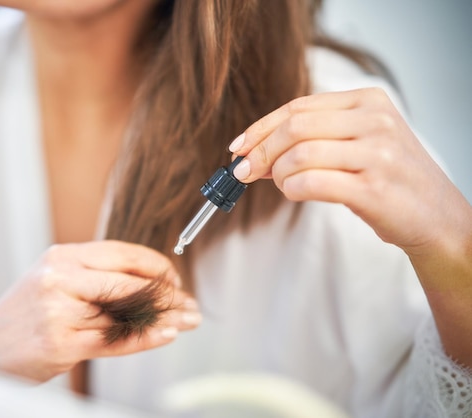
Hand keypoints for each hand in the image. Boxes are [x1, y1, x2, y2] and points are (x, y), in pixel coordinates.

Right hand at [0, 241, 200, 381]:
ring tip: (188, 320)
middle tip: (190, 305)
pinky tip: (166, 334)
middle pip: (129, 281)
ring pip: (126, 311)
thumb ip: (96, 280)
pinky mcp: (62, 343)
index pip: (122, 253)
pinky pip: (114, 339)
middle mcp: (60, 278)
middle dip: (168, 293)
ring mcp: (60, 310)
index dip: (156, 266)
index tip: (175, 279)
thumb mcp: (55, 283)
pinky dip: (144, 338)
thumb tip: (149, 284)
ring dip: (164, 317)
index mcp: (62, 257)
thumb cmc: (23, 317)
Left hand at [229, 87, 470, 258]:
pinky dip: (291, 189)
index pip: (298, 107)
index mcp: (368, 101)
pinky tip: (295, 192)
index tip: (238, 147)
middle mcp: (374, 121)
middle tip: (244, 171)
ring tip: (282, 184)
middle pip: (294, 127)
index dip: (260, 127)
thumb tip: (256, 153)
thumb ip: (313, 139)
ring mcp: (376, 154)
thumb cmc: (390, 179)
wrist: (437, 217)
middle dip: (260, 150)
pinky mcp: (372, 189)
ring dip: (278, 173)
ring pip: (299, 154)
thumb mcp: (359, 143)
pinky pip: (310, 183)